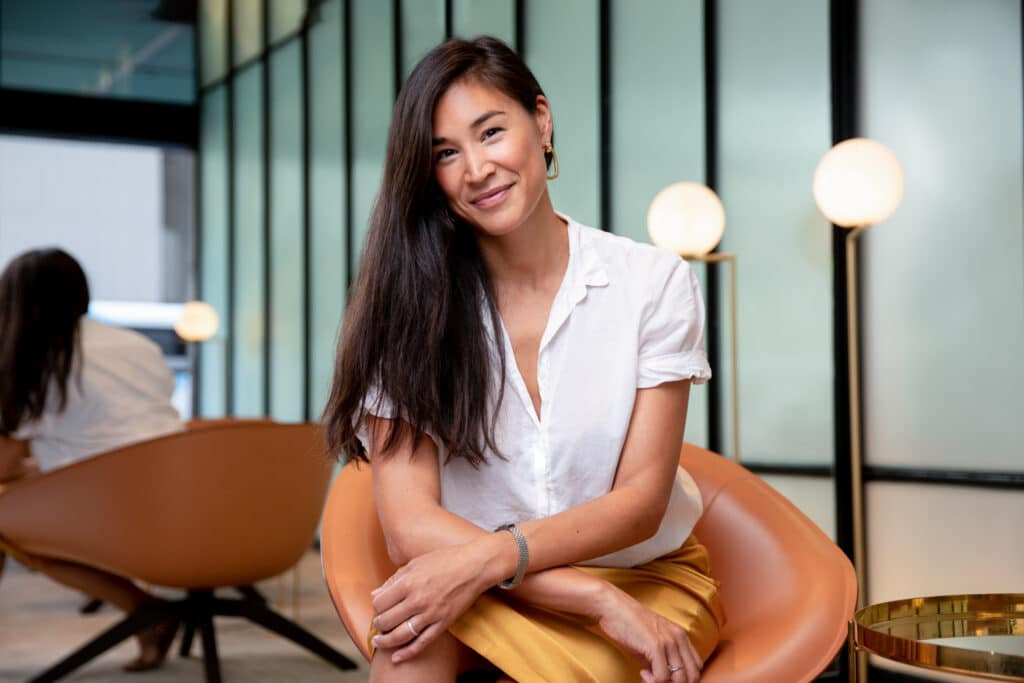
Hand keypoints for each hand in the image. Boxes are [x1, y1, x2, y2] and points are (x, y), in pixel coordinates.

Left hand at [369, 542, 491, 663]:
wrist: (474, 566)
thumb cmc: (445, 560)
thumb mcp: (415, 563)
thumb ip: (394, 580)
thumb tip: (376, 594)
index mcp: (408, 582)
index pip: (379, 603)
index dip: (376, 606)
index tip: (379, 606)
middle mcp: (417, 600)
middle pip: (386, 620)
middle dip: (378, 624)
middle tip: (379, 623)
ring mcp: (430, 614)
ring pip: (400, 635)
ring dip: (385, 641)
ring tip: (379, 642)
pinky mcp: (443, 623)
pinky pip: (422, 643)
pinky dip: (407, 653)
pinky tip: (396, 657)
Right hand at [594, 586, 702, 682]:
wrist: (613, 607)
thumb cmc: (629, 623)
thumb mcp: (652, 640)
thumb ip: (663, 658)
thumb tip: (664, 679)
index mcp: (681, 635)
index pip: (696, 666)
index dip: (684, 678)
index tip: (666, 678)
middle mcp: (679, 638)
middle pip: (692, 676)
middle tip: (657, 680)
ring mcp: (669, 642)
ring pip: (679, 679)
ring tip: (648, 676)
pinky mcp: (656, 646)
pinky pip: (662, 677)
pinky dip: (652, 680)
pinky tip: (642, 671)